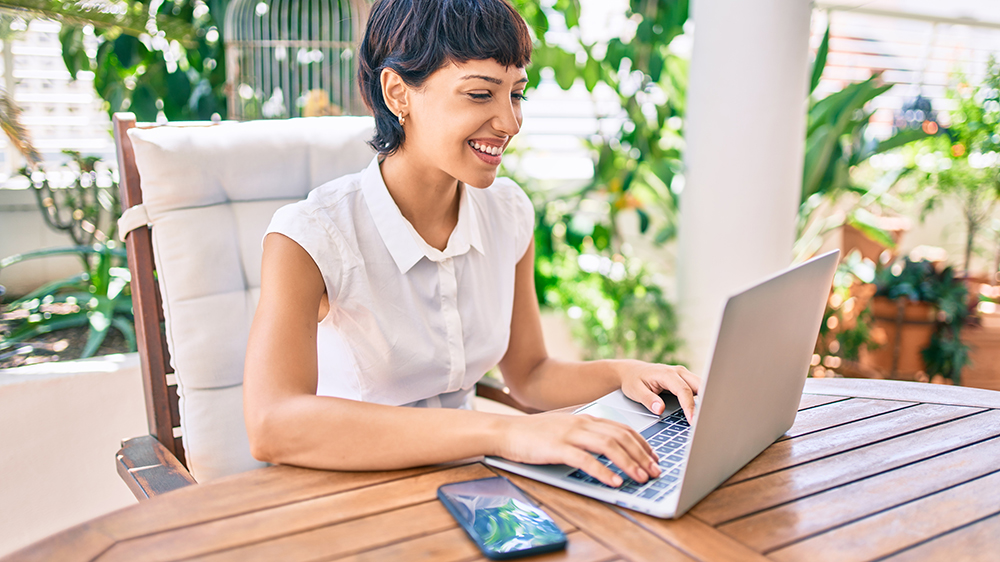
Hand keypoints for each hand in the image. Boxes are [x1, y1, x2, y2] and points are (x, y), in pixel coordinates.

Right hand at [495, 413, 659, 486]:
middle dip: (642, 455)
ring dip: (628, 463)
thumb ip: (588, 435)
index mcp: (587, 419)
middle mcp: (582, 424)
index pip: (623, 428)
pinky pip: (585, 459)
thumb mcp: (567, 429)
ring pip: (608, 446)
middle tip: (655, 472)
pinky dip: (603, 471)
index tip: (655, 458)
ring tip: (641, 478)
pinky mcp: (557, 448)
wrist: (507, 431)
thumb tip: (611, 449)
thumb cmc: (536, 434)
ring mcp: (570, 434)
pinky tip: (613, 481)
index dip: (643, 443)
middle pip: (621, 437)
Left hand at [618, 361, 700, 422]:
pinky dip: (702, 398)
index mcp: (666, 374)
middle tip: (706, 420)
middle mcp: (678, 372)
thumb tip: (659, 409)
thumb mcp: (635, 391)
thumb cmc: (633, 380)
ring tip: (707, 418)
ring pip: (701, 386)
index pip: (683, 390)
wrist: (631, 371)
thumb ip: (648, 400)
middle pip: (699, 385)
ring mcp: (683, 374)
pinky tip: (702, 411)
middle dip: (705, 402)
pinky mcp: (685, 379)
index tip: (692, 421)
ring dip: (706, 400)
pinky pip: (698, 388)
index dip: (689, 406)